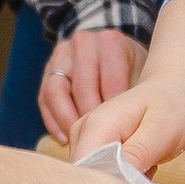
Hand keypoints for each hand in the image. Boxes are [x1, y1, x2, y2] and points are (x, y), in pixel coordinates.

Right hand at [39, 27, 144, 141]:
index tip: (116, 133)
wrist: (113, 51)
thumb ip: (134, 97)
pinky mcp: (48, 70)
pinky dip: (53, 120)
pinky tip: (65, 138)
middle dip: (89, 118)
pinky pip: (44, 97)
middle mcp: (84, 42)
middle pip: (82, 86)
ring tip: (79, 141)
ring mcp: (62, 54)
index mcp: (111, 41)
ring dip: (67, 120)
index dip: (112, 110)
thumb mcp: (140, 74)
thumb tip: (131, 131)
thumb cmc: (130, 68)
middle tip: (97, 141)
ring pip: (56, 91)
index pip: (110, 79)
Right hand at [71, 81, 184, 173]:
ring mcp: (83, 141)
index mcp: (96, 126)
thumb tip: (115, 182)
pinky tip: (140, 167)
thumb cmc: (171, 109)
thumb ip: (137, 155)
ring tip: (146, 166)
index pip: (83, 172)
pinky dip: (122, 179)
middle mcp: (81, 133)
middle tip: (147, 174)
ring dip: (121, 183)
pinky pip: (101, 176)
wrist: (172, 93)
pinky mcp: (91, 150)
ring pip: (95, 180)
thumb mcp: (161, 132)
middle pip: (86, 178)